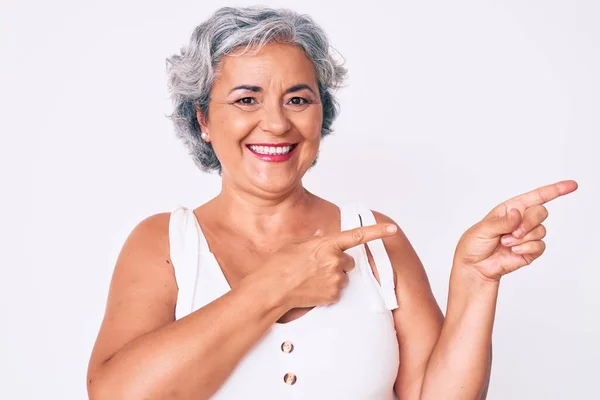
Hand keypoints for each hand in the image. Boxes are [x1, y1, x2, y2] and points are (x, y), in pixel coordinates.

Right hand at [269, 222, 397, 308]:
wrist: (272, 289)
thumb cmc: (279, 265)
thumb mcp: (297, 245)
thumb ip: (316, 242)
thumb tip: (323, 241)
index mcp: (327, 244)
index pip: (357, 235)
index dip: (377, 231)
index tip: (391, 228)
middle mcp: (335, 261)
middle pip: (349, 261)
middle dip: (338, 262)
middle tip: (318, 266)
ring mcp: (336, 280)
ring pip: (343, 276)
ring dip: (332, 276)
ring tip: (311, 278)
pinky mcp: (333, 295)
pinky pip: (337, 290)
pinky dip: (327, 290)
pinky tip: (311, 288)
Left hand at [454, 180, 577, 281]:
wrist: (475, 267)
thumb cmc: (474, 244)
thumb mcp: (483, 228)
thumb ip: (502, 221)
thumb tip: (517, 214)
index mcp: (510, 209)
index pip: (536, 197)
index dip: (555, 190)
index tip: (572, 185)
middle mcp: (521, 220)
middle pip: (541, 212)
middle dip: (529, 222)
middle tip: (514, 232)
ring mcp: (527, 235)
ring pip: (541, 230)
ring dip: (523, 238)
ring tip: (505, 243)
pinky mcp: (530, 250)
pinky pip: (540, 246)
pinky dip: (526, 248)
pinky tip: (513, 251)